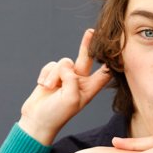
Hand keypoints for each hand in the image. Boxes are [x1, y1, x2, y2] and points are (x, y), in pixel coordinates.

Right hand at [18, 29, 110, 144]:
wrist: (36, 120)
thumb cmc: (56, 114)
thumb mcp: (71, 98)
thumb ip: (72, 78)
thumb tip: (66, 65)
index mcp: (89, 90)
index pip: (104, 73)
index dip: (110, 62)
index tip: (117, 50)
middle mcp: (79, 82)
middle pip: (87, 59)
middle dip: (88, 45)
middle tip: (92, 32)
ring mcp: (65, 78)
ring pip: (63, 62)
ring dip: (54, 74)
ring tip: (49, 88)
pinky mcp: (51, 76)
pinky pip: (51, 65)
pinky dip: (45, 74)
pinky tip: (43, 86)